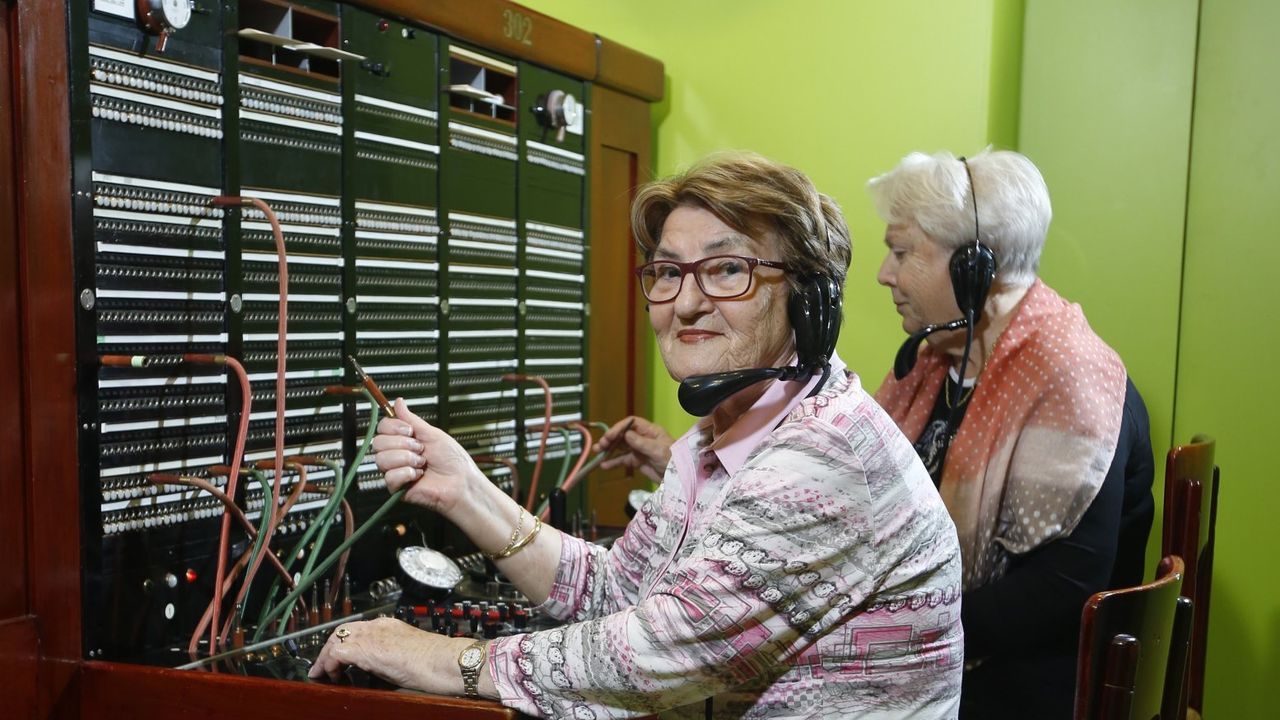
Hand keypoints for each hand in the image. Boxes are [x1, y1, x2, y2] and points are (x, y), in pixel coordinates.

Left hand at [308, 617, 461, 693]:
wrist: (446, 661)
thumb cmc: (437, 662)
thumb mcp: (409, 653)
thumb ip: (392, 655)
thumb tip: (381, 667)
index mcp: (389, 626)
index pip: (358, 629)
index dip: (343, 643)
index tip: (338, 658)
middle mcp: (378, 626)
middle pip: (342, 630)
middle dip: (329, 648)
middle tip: (323, 666)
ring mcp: (372, 636)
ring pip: (336, 638)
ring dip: (326, 656)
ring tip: (323, 673)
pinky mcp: (368, 650)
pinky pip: (338, 653)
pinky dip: (329, 663)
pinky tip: (331, 675)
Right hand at [371, 398, 484, 515]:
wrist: (461, 482)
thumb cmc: (452, 460)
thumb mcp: (432, 434)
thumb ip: (412, 419)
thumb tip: (399, 402)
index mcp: (404, 441)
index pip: (382, 428)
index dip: (393, 427)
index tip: (410, 431)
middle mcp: (397, 455)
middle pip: (378, 442)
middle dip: (402, 444)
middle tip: (420, 449)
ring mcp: (396, 471)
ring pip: (381, 459)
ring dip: (406, 458)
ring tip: (422, 463)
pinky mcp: (397, 488)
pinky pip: (389, 477)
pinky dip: (407, 474)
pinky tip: (418, 475)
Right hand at [595, 416, 673, 481]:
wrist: (679, 478)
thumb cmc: (673, 460)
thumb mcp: (658, 450)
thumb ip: (641, 443)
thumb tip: (625, 434)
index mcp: (649, 431)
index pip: (631, 424)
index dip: (619, 428)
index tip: (610, 436)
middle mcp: (643, 438)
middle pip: (623, 435)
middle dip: (611, 439)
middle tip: (601, 446)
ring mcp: (639, 450)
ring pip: (621, 447)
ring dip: (609, 450)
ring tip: (597, 453)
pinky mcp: (637, 461)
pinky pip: (623, 460)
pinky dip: (613, 462)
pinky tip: (604, 465)